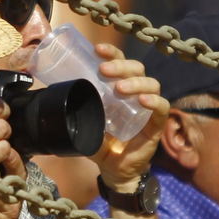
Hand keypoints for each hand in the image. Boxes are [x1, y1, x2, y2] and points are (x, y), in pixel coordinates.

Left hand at [87, 44, 167, 193]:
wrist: (111, 169)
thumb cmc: (100, 142)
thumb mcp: (85, 120)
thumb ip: (76, 107)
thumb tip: (56, 93)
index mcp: (120, 87)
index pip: (120, 62)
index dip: (112, 52)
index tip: (97, 50)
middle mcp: (136, 93)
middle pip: (137, 68)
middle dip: (120, 65)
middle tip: (103, 71)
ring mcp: (148, 108)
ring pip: (151, 84)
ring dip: (135, 82)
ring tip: (119, 88)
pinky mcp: (156, 125)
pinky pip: (162, 108)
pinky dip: (154, 102)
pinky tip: (143, 100)